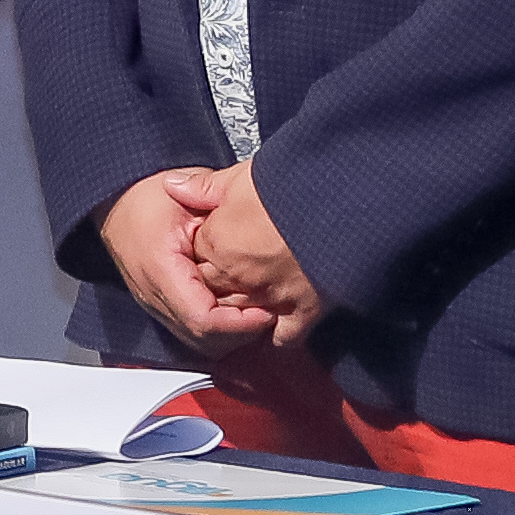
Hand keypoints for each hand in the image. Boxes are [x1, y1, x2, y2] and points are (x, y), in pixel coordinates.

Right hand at [99, 169, 274, 352]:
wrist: (114, 201)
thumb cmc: (146, 197)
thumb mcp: (186, 195)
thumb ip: (218, 211)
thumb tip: (252, 230)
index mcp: (161, 269)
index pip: (204, 320)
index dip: (240, 324)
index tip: (266, 311)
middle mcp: (154, 296)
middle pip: (203, 342)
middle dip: (240, 335)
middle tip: (268, 314)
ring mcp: (155, 306)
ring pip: (198, 344)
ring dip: (230, 336)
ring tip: (254, 314)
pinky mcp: (160, 308)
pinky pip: (191, 333)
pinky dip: (217, 329)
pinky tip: (234, 311)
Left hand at [187, 159, 326, 336]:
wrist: (341, 203)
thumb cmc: (290, 187)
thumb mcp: (240, 177)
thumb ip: (203, 187)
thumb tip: (172, 186)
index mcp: (217, 244)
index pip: (196, 256)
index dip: (206, 247)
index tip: (218, 240)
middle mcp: (237, 277)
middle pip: (215, 289)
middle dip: (220, 279)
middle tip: (236, 265)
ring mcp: (269, 298)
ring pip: (242, 316)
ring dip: (243, 308)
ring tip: (254, 293)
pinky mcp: (302, 312)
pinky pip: (283, 336)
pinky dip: (279, 332)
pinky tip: (279, 323)